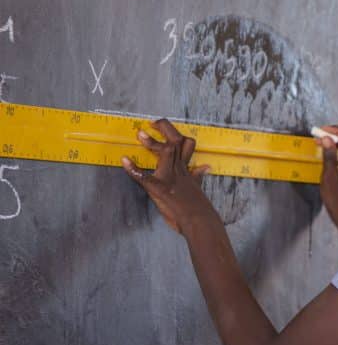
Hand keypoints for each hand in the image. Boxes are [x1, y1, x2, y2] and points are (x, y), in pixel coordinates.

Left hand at [121, 119, 214, 233]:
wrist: (200, 222)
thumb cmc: (199, 209)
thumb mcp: (198, 189)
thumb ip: (197, 176)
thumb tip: (205, 167)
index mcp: (186, 169)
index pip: (186, 144)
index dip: (173, 132)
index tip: (159, 125)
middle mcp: (180, 170)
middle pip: (176, 141)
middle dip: (164, 128)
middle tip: (151, 122)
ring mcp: (171, 179)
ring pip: (166, 153)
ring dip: (151, 143)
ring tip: (139, 134)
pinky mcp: (161, 190)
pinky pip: (145, 177)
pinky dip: (134, 169)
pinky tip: (124, 161)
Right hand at [314, 125, 337, 242]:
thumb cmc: (337, 200)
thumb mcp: (329, 176)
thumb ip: (329, 156)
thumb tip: (326, 139)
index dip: (334, 130)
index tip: (322, 130)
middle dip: (333, 135)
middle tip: (318, 135)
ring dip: (334, 143)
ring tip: (320, 143)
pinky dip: (336, 152)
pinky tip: (327, 154)